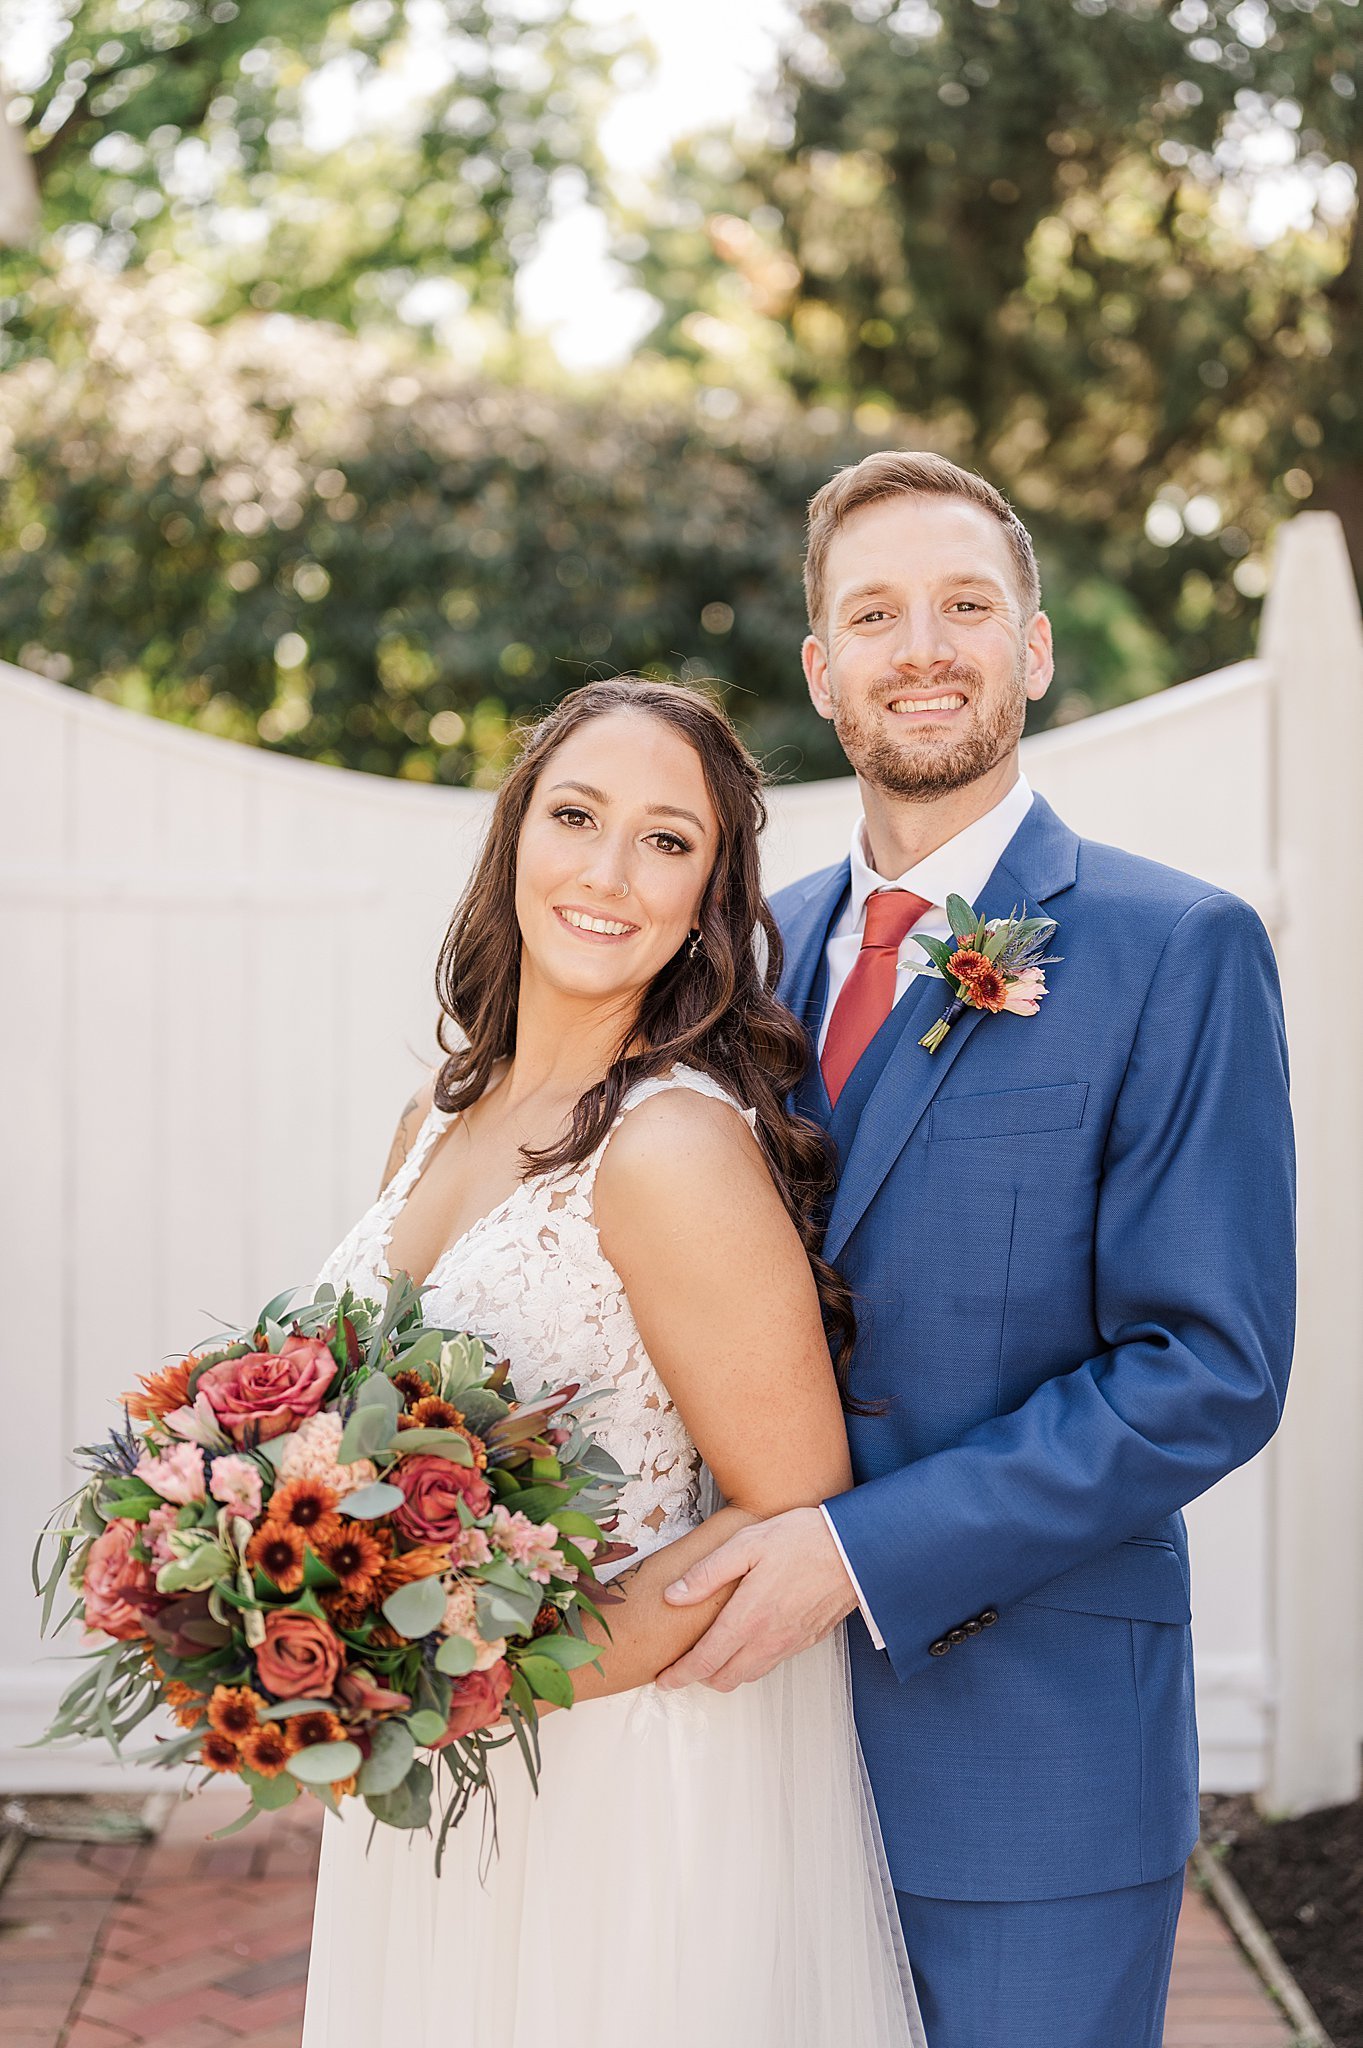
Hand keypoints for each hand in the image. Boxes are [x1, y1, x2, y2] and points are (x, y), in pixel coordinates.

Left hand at [656, 1506, 856, 1691]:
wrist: (857, 1550)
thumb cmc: (803, 1540)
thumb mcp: (747, 1543)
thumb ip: (707, 1573)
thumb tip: (673, 1595)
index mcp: (748, 1618)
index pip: (705, 1661)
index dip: (680, 1675)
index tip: (663, 1679)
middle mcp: (768, 1639)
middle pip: (725, 1678)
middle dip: (699, 1677)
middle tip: (682, 1666)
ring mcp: (790, 1643)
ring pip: (749, 1675)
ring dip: (726, 1672)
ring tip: (711, 1654)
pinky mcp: (808, 1640)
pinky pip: (771, 1663)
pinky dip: (751, 1662)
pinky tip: (747, 1641)